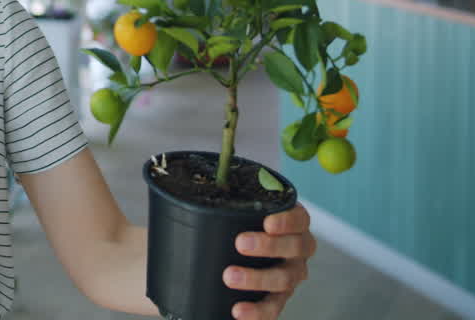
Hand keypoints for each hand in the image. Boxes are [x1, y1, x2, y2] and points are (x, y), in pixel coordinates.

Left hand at [224, 203, 315, 318]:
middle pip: (296, 247)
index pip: (300, 218)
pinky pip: (273, 310)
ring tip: (229, 276)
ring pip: (285, 279)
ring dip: (258, 277)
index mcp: (288, 222)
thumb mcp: (224, 208)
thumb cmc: (224, 227)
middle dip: (269, 245)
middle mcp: (295, 250)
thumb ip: (217, 194)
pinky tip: (238, 311)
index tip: (266, 221)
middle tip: (240, 243)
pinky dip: (257, 312)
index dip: (288, 220)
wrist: (215, 261)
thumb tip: (174, 168)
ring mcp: (288, 276)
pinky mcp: (276, 301)